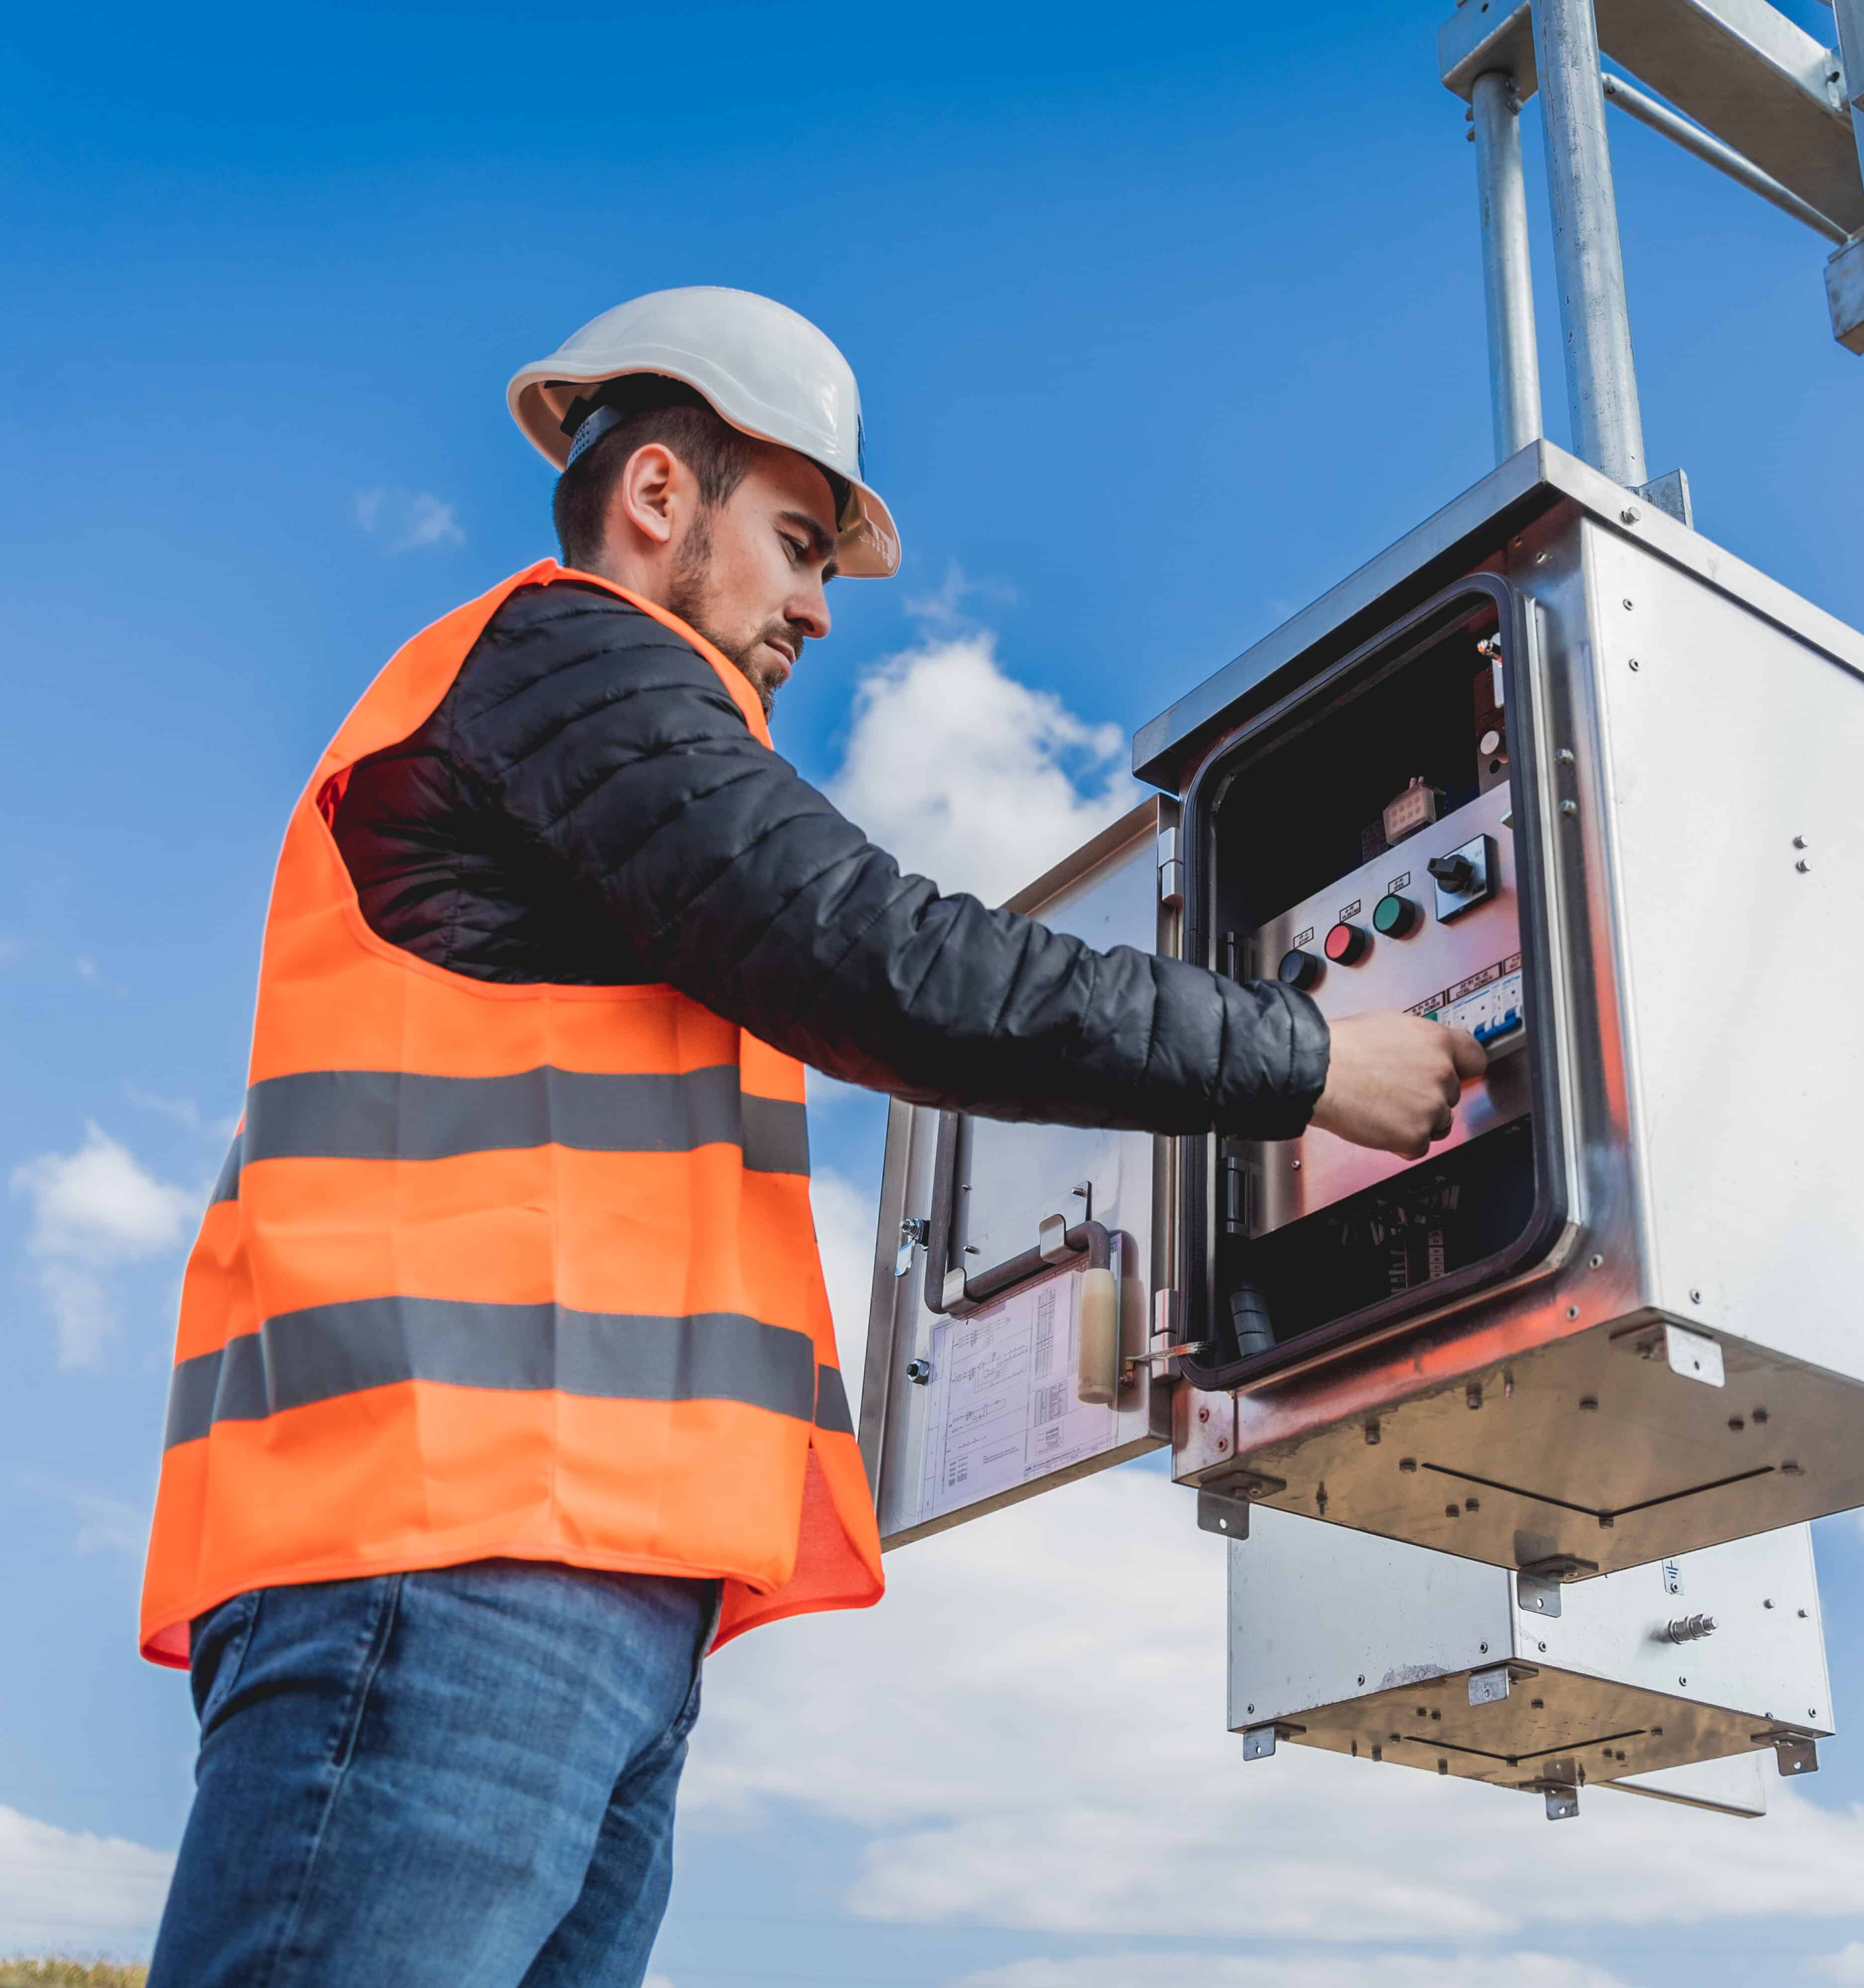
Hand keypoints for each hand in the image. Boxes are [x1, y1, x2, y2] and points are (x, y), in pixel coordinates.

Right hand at [1307, 1011, 1487, 1158]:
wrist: (1318, 1073)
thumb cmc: (1342, 1047)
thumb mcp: (1390, 1023)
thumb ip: (1419, 1040)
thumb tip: (1425, 1050)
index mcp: (1437, 1041)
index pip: (1475, 1059)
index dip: (1462, 1069)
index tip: (1454, 1075)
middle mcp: (1441, 1073)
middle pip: (1452, 1095)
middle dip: (1429, 1096)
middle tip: (1399, 1092)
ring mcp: (1431, 1107)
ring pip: (1440, 1123)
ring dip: (1418, 1121)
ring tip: (1385, 1109)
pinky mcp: (1415, 1136)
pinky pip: (1419, 1146)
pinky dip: (1402, 1142)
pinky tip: (1381, 1125)